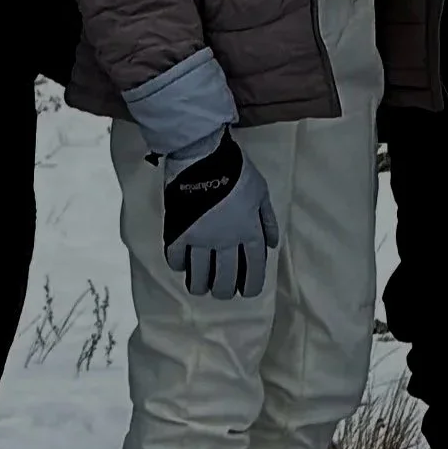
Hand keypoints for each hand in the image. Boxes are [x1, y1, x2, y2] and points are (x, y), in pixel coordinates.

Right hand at [159, 128, 279, 298]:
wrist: (203, 156)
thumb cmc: (237, 171)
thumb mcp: (262, 192)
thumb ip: (268, 220)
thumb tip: (271, 245)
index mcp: (249, 231)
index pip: (254, 267)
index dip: (252, 284)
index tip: (248, 293)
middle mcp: (226, 241)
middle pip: (226, 278)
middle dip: (225, 290)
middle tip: (222, 291)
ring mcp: (200, 239)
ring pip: (200, 275)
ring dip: (201, 285)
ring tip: (201, 287)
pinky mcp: (178, 232)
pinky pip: (176, 258)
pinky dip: (179, 266)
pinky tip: (181, 266)